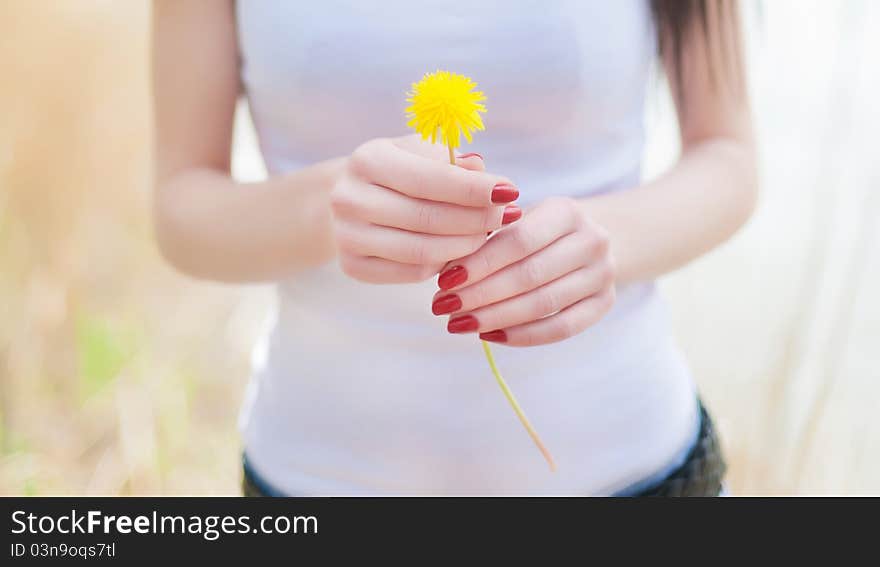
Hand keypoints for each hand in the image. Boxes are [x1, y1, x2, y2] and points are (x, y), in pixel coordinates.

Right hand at [330, 136, 521, 283]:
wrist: (349, 199)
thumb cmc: (396, 171)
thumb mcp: (420, 152)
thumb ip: (451, 161)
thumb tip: (484, 172)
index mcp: (368, 159)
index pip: (430, 178)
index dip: (474, 189)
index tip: (510, 191)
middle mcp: (350, 198)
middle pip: (428, 218)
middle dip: (476, 219)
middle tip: (507, 217)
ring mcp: (348, 236)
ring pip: (422, 251)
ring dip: (465, 246)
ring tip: (488, 234)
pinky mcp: (353, 266)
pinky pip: (412, 272)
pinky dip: (444, 264)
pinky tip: (461, 251)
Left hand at [431, 197, 615, 345]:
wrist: (591, 239)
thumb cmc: (538, 230)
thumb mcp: (518, 219)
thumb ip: (487, 237)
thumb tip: (445, 270)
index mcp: (567, 211)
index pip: (519, 241)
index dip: (480, 264)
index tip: (444, 280)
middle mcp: (593, 240)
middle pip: (530, 275)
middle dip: (481, 294)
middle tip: (444, 307)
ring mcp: (603, 274)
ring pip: (544, 304)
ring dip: (496, 317)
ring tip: (460, 323)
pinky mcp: (606, 303)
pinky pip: (562, 328)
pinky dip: (524, 335)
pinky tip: (491, 335)